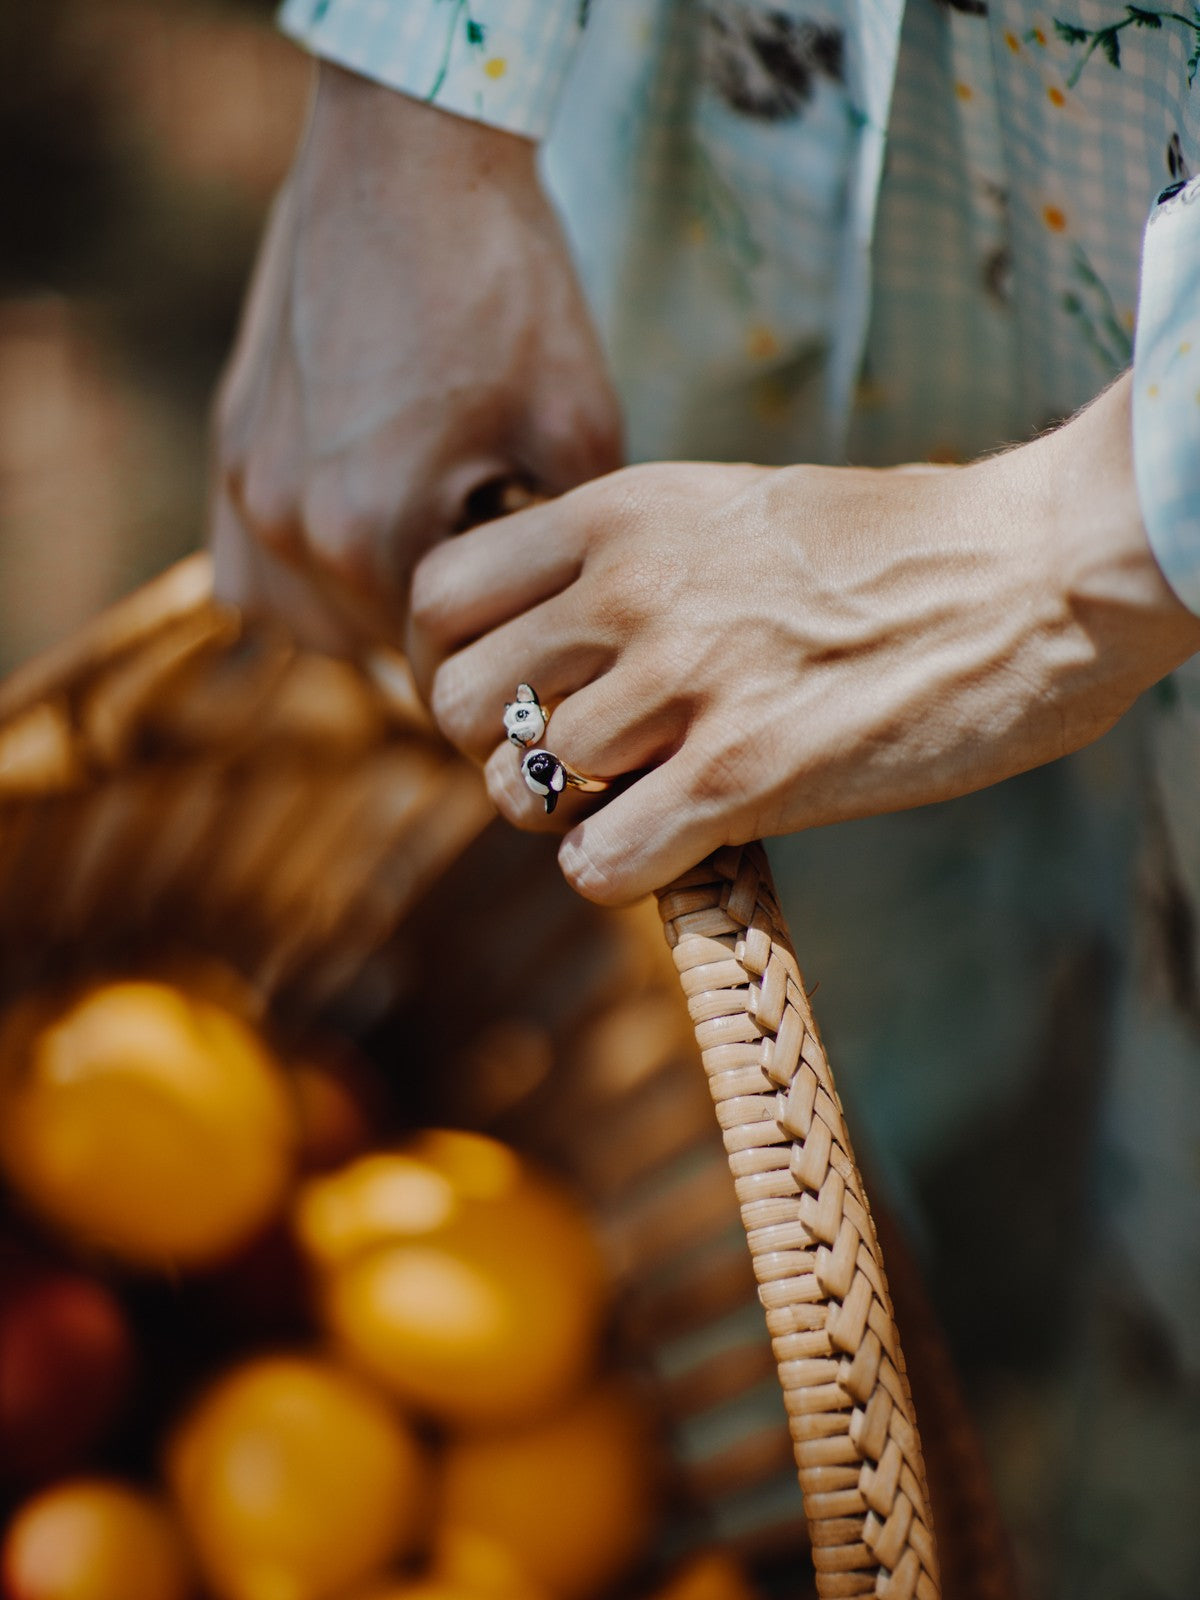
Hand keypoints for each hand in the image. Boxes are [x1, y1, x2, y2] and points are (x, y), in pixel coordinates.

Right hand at [211, 63, 620, 649]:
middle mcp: (286, 525)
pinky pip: (250, 576)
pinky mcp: (228, 447)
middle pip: (376, 653)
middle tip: (504, 597)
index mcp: (371, 533)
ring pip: (308, 626)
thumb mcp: (577, 429)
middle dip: (447, 638)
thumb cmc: (504, 282)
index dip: (504, 670)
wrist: (409, 156)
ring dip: (372, 619)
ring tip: (436, 565)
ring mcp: (243, 486)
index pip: (442, 668)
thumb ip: (560, 556)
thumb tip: (568, 628)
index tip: (541, 652)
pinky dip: (306, 583)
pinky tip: (362, 545)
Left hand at [409, 375, 1199, 902]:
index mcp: (624, 512)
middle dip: (495, 749)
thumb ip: (630, 561)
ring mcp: (686, 682)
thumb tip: (551, 640)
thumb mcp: (731, 509)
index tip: (510, 693)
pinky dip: (615, 871)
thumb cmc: (894, 547)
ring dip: (563, 816)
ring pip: (520, 791)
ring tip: (635, 800)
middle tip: (563, 764)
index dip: (451, 661)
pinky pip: (596, 861)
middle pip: (459, 703)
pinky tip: (671, 845)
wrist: (1035, 572)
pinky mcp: (745, 775)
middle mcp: (634, 590)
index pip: (439, 596)